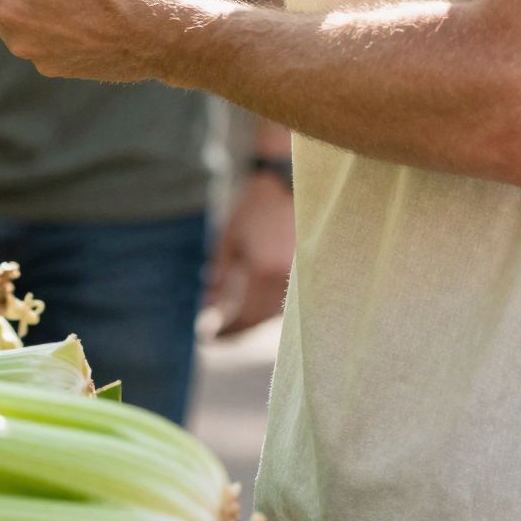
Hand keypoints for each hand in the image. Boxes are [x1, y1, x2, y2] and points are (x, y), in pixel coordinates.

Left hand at [204, 171, 294, 336]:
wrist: (290, 183)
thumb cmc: (255, 208)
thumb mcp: (230, 239)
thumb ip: (221, 275)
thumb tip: (209, 304)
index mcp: (263, 269)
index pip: (242, 315)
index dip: (225, 330)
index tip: (207, 337)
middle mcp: (287, 278)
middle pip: (261, 320)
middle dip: (238, 330)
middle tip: (218, 334)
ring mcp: (303, 277)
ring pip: (277, 315)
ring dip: (255, 321)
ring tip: (235, 320)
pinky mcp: (312, 273)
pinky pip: (292, 303)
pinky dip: (273, 309)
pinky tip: (258, 305)